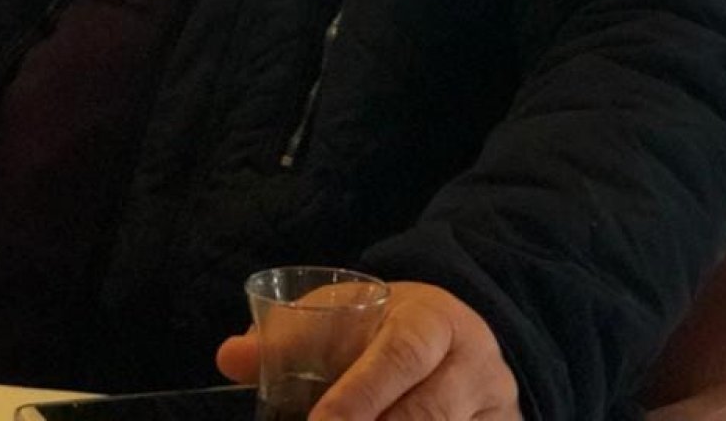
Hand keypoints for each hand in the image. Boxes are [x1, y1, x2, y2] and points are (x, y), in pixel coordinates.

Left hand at [216, 280, 521, 420]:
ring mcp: (495, 410)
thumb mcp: (346, 314)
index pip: (400, 355)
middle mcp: (475, 365)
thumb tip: (230, 356)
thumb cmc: (389, 327)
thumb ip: (290, 336)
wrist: (460, 336)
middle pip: (427, 414)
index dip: (359, 395)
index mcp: (435, 320)